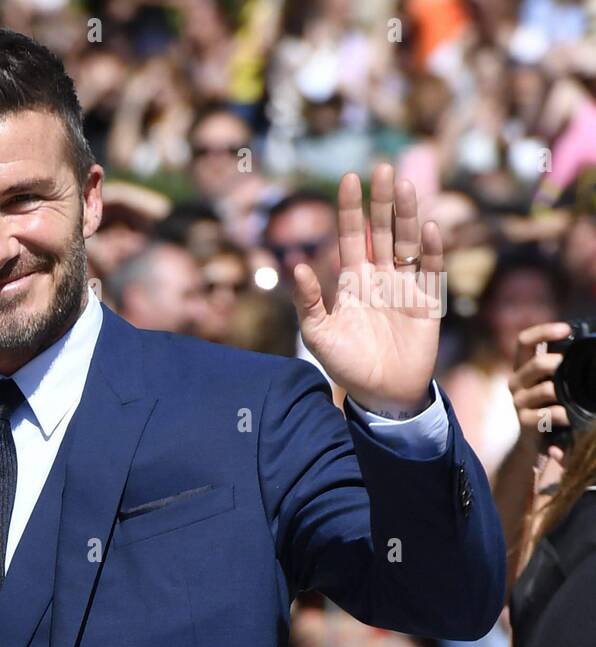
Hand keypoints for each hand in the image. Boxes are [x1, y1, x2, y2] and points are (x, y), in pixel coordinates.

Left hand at [293, 164, 443, 417]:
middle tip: (381, 168)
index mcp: (352, 280)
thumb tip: (297, 265)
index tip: (348, 178)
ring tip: (404, 186)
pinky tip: (430, 228)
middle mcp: (380, 277)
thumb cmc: (345, 364)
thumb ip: (307, 301)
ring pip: (407, 242)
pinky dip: (432, 250)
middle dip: (381, 201)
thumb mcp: (317, 334)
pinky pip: (432, 271)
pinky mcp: (428, 303)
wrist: (380, 394)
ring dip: (407, 215)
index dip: (351, 209)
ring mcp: (406, 287)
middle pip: (382, 230)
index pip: (352, 236)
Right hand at [509, 320, 571, 458]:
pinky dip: (564, 415)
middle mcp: (516, 382)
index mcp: (523, 367)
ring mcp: (519, 402)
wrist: (538, 442)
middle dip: (559, 363)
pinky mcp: (525, 422)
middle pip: (536, 363)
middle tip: (576, 366)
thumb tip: (587, 345)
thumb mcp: (556, 382)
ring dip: (565, 392)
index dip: (543, 331)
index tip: (566, 329)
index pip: (524, 342)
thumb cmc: (553, 405)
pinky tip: (571, 417)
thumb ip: (563, 367)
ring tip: (578, 397)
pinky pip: (549, 414)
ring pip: (545, 389)